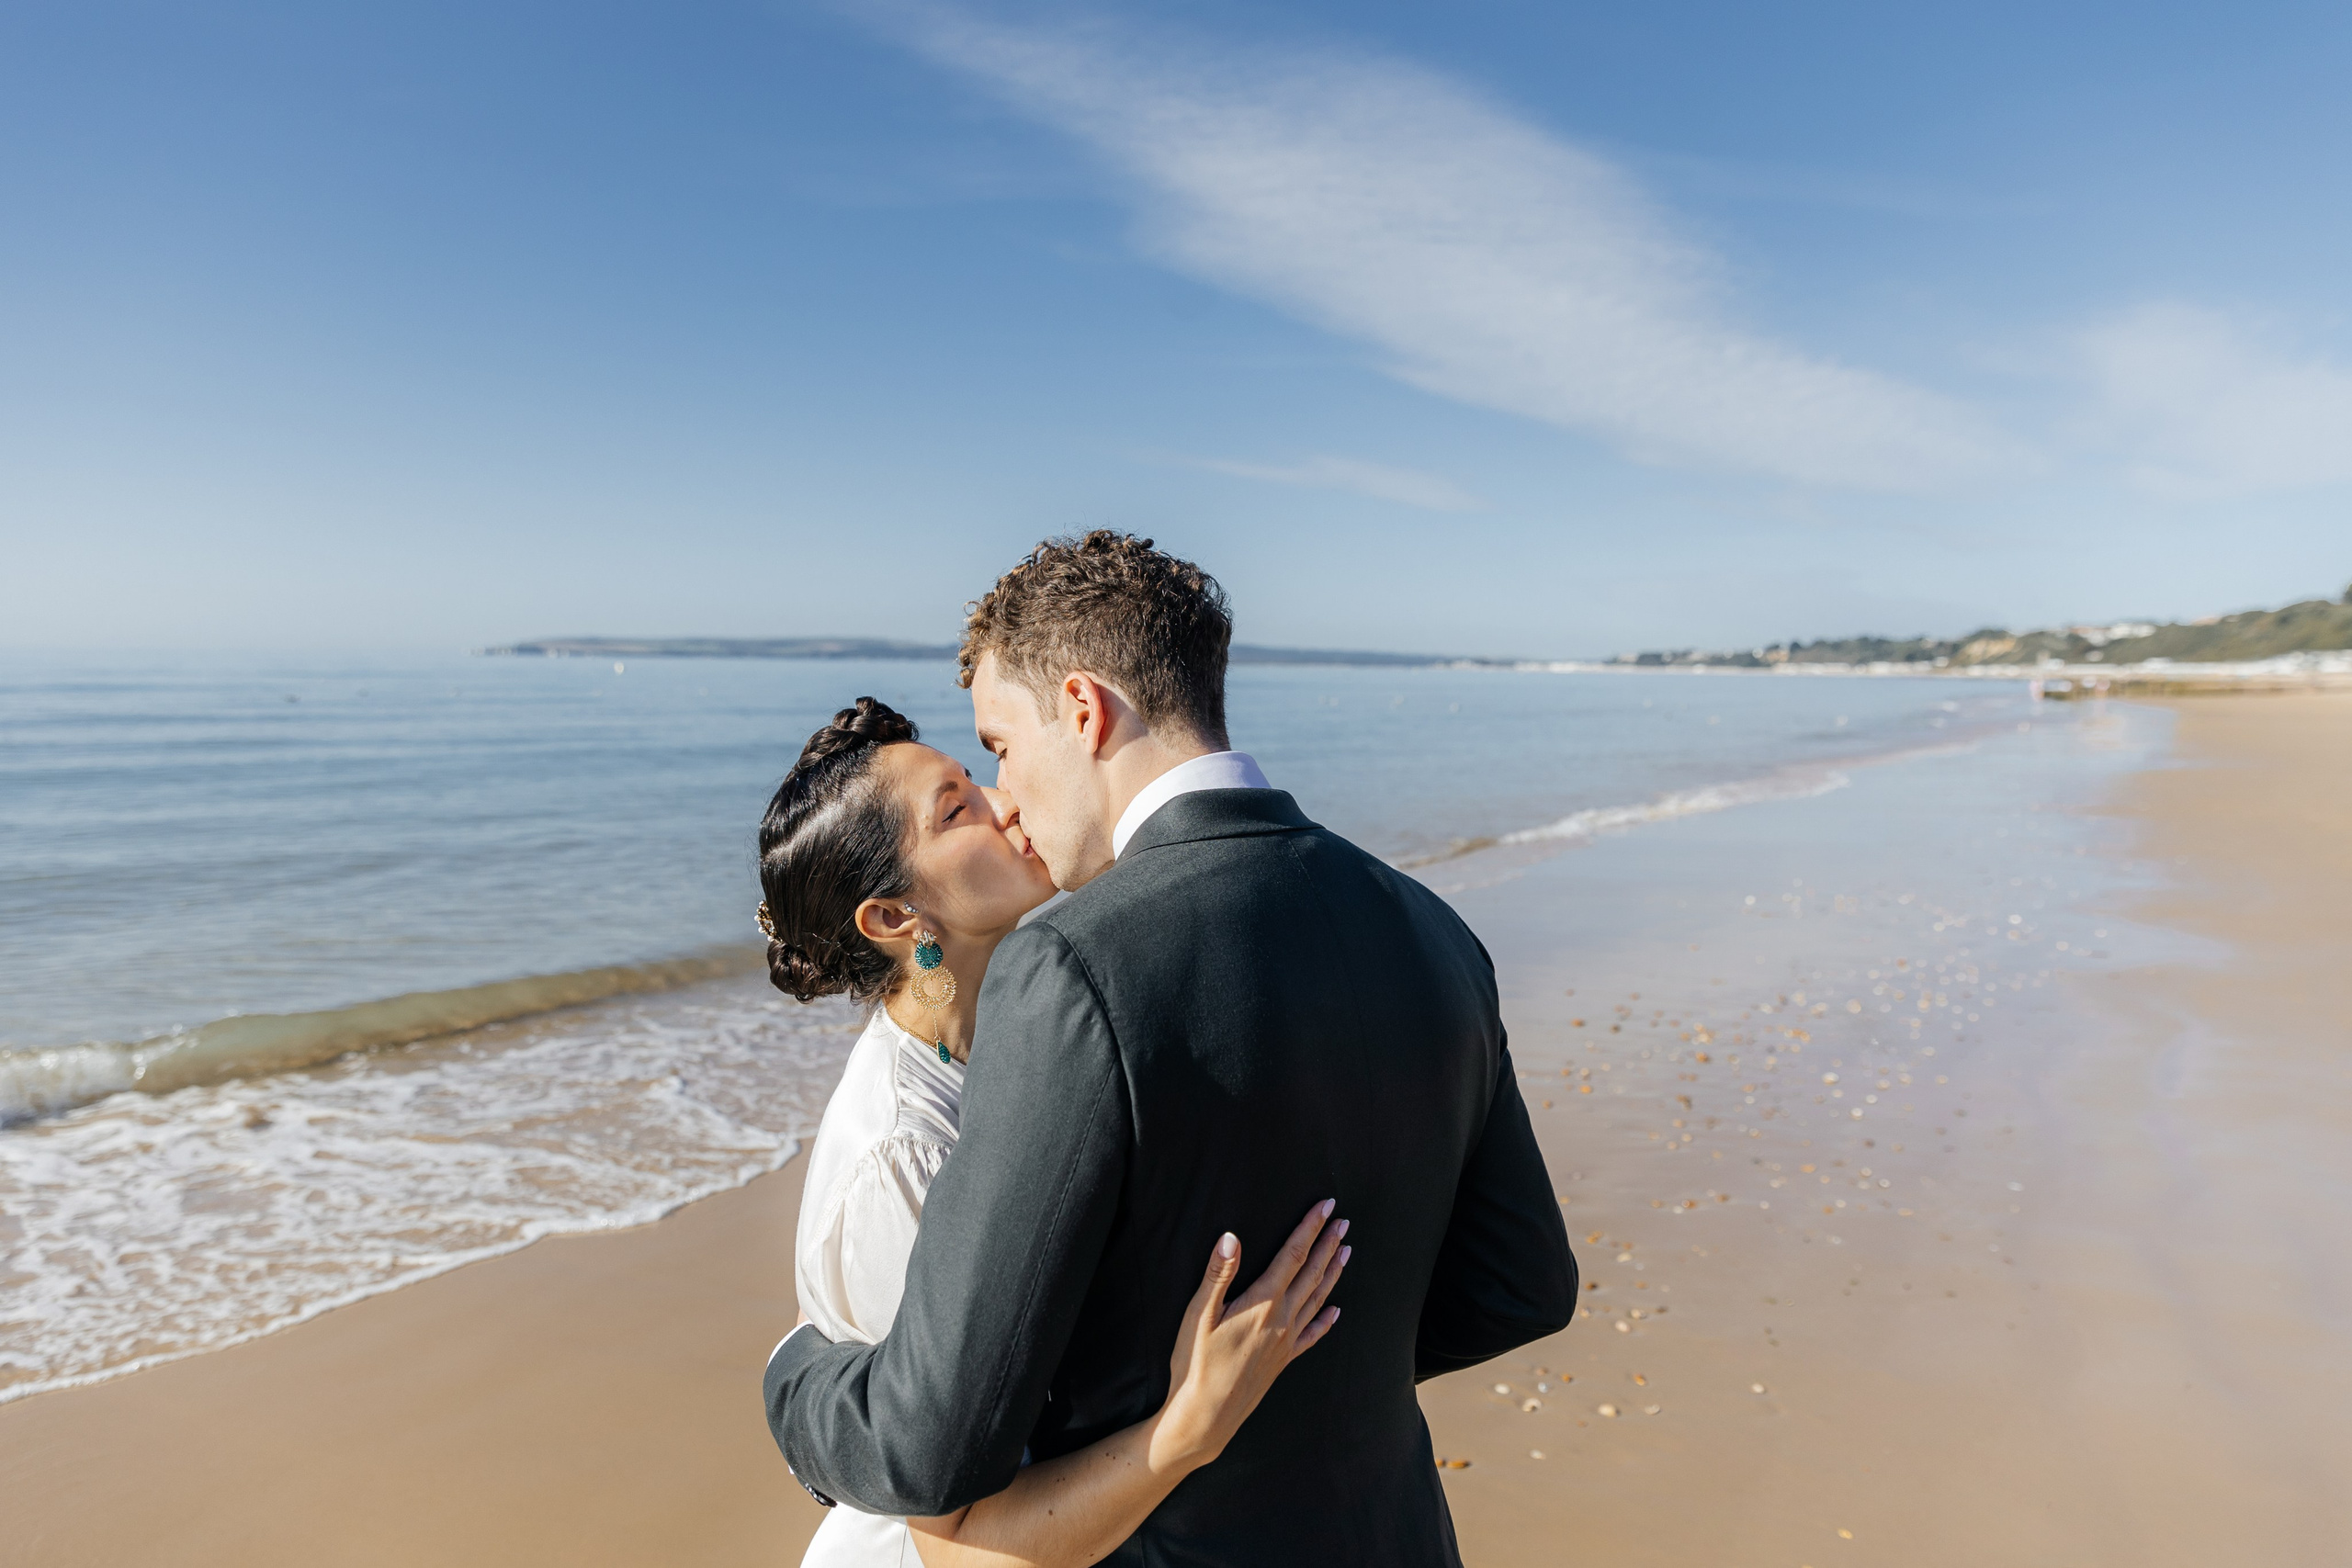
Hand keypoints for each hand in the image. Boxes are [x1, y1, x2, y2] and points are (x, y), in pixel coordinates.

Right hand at [1147, 1200, 1349, 1478]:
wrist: (1206, 1415)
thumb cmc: (1196, 1363)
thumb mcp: (1199, 1315)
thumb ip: (1218, 1274)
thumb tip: (1231, 1236)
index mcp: (1263, 1302)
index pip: (1293, 1255)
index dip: (1310, 1227)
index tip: (1326, 1205)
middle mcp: (1282, 1319)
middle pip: (1312, 1273)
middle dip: (1329, 1244)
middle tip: (1344, 1221)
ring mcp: (1286, 1341)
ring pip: (1318, 1299)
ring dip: (1333, 1273)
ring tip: (1347, 1252)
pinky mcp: (1283, 1360)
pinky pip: (1312, 1335)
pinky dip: (1327, 1320)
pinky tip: (1337, 1312)